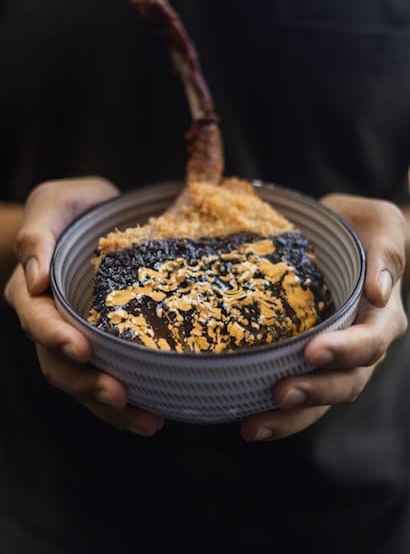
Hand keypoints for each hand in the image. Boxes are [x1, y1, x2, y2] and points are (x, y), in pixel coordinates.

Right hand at [5, 177, 164, 435]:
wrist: (99, 216)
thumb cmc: (75, 206)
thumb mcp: (54, 203)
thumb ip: (37, 234)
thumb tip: (34, 279)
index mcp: (32, 288)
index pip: (36, 318)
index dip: (55, 337)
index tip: (82, 349)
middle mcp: (50, 320)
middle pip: (57, 361)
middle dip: (85, 382)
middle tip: (118, 393)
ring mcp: (75, 336)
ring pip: (81, 380)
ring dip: (108, 405)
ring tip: (145, 420)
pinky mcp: (102, 345)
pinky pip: (106, 378)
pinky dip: (125, 403)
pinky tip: (153, 416)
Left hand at [241, 194, 407, 441]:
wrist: (343, 236)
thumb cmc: (361, 227)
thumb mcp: (380, 223)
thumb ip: (385, 251)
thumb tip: (380, 291)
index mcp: (382, 315)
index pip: (370, 341)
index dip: (345, 350)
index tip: (313, 351)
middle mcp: (361, 344)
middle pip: (346, 382)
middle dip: (314, 391)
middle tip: (279, 394)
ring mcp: (335, 358)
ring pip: (321, 399)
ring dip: (290, 416)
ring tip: (253, 425)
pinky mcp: (307, 361)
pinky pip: (298, 391)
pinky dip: (276, 411)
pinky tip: (245, 416)